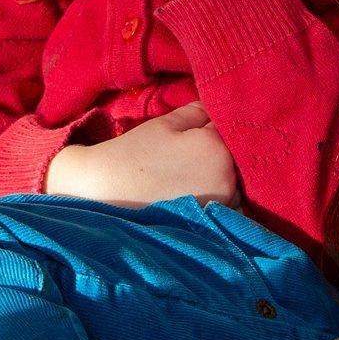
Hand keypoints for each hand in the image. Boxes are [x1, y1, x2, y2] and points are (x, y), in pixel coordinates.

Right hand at [45, 103, 238, 207]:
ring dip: (222, 179)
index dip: (214, 126)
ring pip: (233, 185)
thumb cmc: (133, 154)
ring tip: (191, 177)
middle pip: (235, 159)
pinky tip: (194, 198)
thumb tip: (214, 110)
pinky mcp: (211, 229)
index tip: (200, 130)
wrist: (103, 195)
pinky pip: (227, 211)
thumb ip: (197, 113)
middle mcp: (227, 180)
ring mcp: (221, 208)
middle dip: (221, 153)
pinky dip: (218, 204)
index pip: (228, 128)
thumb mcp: (164, 123)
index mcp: (217, 149)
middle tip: (194, 154)